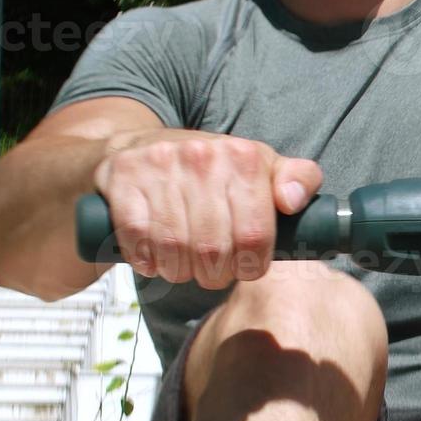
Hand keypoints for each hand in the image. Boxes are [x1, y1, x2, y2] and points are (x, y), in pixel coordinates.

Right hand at [93, 129, 323, 289]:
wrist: (141, 146)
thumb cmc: (213, 170)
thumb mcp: (262, 167)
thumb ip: (298, 180)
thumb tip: (293, 201)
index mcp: (244, 156)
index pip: (254, 236)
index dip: (251, 265)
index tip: (245, 268)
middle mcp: (203, 156)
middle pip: (213, 249)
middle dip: (214, 274)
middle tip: (212, 272)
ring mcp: (159, 165)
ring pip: (174, 248)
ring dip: (179, 271)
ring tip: (183, 266)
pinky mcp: (123, 177)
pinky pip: (137, 238)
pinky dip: (146, 259)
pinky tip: (154, 258)